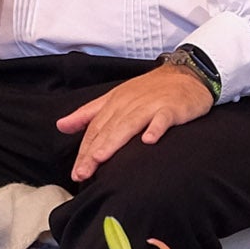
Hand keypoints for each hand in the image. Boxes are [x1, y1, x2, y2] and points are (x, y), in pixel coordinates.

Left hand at [56, 59, 217, 182]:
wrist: (187, 75)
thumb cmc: (150, 91)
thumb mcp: (115, 98)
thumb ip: (89, 113)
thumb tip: (61, 125)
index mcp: (114, 102)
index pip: (95, 128)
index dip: (84, 150)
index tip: (76, 172)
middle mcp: (129, 103)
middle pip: (107, 129)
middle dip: (93, 152)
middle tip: (82, 173)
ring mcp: (151, 105)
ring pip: (129, 123)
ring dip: (114, 140)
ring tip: (101, 158)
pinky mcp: (172, 107)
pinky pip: (162, 118)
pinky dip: (155, 128)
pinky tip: (148, 141)